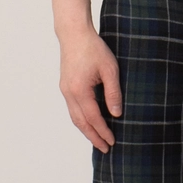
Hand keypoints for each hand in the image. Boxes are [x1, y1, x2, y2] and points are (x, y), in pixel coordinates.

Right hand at [58, 29, 121, 152]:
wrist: (74, 34)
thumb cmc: (94, 48)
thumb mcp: (110, 70)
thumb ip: (113, 93)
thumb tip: (117, 114)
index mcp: (80, 90)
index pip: (93, 118)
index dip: (103, 131)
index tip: (112, 141)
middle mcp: (69, 93)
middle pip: (81, 122)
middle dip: (93, 137)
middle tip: (105, 149)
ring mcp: (65, 90)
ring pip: (75, 117)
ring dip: (86, 130)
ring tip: (98, 140)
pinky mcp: (65, 86)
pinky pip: (73, 109)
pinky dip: (81, 120)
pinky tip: (90, 123)